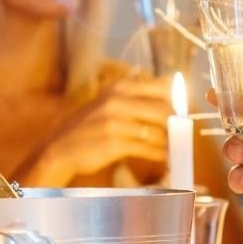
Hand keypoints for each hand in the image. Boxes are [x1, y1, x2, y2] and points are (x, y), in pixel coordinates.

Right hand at [36, 71, 170, 182]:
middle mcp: (117, 100)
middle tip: (181, 134)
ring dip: (169, 142)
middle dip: (176, 124)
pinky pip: (148, 149)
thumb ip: (135, 99)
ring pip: (157, 131)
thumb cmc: (88, 127)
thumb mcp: (108, 103)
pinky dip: (159, 154)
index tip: (183, 112)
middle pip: (163, 109)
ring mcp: (115, 122)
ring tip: (173, 148)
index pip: (161, 87)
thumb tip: (170, 102)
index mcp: (119, 87)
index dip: (177, 101)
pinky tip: (163, 157)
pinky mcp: (114, 143)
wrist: (59, 149)